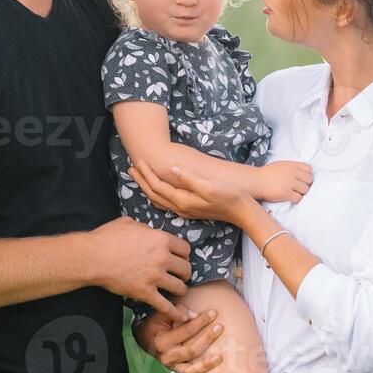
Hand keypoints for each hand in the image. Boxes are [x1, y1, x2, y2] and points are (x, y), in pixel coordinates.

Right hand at [87, 216, 191, 315]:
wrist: (92, 257)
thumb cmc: (107, 238)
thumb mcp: (129, 223)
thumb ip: (145, 229)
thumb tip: (149, 232)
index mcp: (160, 239)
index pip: (185, 249)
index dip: (183, 254)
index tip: (179, 258)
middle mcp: (162, 258)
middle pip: (186, 269)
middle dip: (183, 272)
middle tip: (178, 275)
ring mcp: (154, 277)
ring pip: (180, 287)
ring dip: (179, 289)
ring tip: (175, 289)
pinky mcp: (145, 293)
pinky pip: (165, 306)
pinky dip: (174, 312)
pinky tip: (181, 316)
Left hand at [129, 159, 255, 225]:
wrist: (242, 212)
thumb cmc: (230, 196)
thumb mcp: (210, 186)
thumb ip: (190, 179)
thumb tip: (173, 170)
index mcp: (183, 200)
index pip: (157, 186)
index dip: (146, 174)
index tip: (138, 161)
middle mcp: (180, 207)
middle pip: (153, 194)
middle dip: (141, 180)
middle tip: (130, 168)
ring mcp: (184, 210)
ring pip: (158, 199)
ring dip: (146, 187)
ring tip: (138, 176)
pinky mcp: (189, 209)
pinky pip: (166, 202)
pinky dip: (156, 194)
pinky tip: (155, 190)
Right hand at [132, 303, 224, 372]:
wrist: (145, 337)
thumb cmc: (156, 321)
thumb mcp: (163, 313)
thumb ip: (178, 311)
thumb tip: (195, 314)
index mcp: (161, 341)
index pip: (186, 330)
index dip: (201, 321)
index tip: (213, 313)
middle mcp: (166, 356)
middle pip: (191, 349)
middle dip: (207, 338)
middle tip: (220, 327)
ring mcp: (171, 365)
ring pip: (192, 366)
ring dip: (207, 360)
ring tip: (221, 354)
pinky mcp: (176, 370)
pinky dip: (203, 369)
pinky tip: (216, 362)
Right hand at [254, 160, 312, 202]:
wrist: (255, 181)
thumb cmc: (266, 174)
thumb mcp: (281, 165)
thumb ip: (292, 168)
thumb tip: (301, 173)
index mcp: (292, 165)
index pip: (309, 169)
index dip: (307, 176)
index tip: (302, 180)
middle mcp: (292, 173)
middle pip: (309, 180)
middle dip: (305, 185)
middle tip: (298, 188)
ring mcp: (290, 183)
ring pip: (305, 190)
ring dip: (300, 192)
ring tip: (293, 193)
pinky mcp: (286, 193)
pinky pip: (298, 198)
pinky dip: (295, 199)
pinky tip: (289, 197)